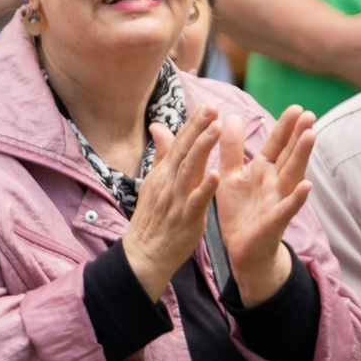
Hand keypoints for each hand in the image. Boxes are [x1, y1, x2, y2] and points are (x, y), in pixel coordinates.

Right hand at [118, 104, 222, 298]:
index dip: (193, 124)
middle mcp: (168, 182)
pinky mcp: (186, 219)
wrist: (144, 255)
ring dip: (203, 148)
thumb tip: (158, 127)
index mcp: (163, 173)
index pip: (178, 143)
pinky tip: (217, 174)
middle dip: (198, 128)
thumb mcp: (154, 183)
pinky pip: (196, 201)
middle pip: (184, 150)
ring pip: (190, 169)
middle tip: (212, 108)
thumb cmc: (153, 219)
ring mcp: (176, 200)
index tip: (207, 106)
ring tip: (216, 129)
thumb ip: (161, 155)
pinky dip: (205, 187)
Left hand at [213, 106, 314, 304]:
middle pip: (289, 154)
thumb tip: (233, 116)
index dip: (285, 127)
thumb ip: (232, 148)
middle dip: (298, 135)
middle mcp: (275, 182)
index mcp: (263, 169)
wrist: (240, 248)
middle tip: (309, 114)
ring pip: (292, 175)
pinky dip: (297, 197)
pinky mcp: (275, 220)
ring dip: (302, 156)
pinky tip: (307, 185)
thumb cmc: (239, 210)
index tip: (296, 107)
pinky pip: (288, 207)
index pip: (277, 144)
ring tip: (311, 135)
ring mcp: (278, 200)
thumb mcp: (230, 174)